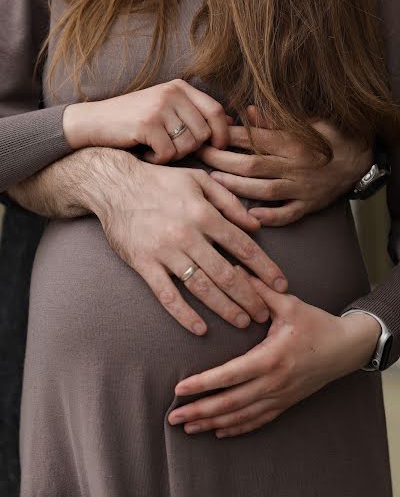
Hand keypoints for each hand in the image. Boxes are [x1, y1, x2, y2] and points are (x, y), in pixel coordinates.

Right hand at [63, 79, 229, 163]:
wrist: (91, 123)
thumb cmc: (131, 122)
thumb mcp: (165, 109)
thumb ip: (193, 114)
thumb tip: (231, 125)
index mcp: (180, 87)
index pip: (216, 110)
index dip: (222, 133)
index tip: (217, 148)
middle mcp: (172, 93)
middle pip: (203, 133)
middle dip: (191, 149)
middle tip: (170, 148)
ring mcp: (159, 107)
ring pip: (188, 145)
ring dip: (174, 155)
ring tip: (156, 148)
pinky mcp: (147, 124)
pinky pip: (169, 154)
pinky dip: (159, 160)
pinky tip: (146, 154)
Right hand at [89, 152, 286, 334]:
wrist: (115, 184)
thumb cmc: (160, 180)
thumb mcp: (199, 180)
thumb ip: (229, 202)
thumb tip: (255, 226)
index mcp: (204, 214)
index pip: (243, 247)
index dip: (265, 269)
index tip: (281, 286)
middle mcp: (188, 235)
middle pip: (226, 273)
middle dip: (250, 296)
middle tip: (264, 314)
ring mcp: (165, 252)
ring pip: (201, 287)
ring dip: (225, 308)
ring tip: (242, 322)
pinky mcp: (144, 264)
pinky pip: (166, 295)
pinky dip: (184, 314)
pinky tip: (200, 328)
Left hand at [168, 272, 379, 436]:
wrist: (347, 348)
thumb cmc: (316, 324)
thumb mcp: (289, 303)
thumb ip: (260, 289)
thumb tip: (234, 268)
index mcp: (271, 358)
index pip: (230, 375)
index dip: (203, 384)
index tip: (179, 389)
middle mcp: (274, 382)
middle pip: (230, 403)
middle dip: (200, 411)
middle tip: (172, 418)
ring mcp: (280, 396)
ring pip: (241, 416)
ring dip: (212, 423)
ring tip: (188, 427)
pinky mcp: (286, 402)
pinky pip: (258, 420)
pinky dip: (237, 428)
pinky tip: (219, 431)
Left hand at [195, 105, 371, 225]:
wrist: (361, 160)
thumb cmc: (329, 137)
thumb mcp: (307, 122)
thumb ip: (277, 119)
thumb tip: (249, 111)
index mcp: (293, 141)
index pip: (254, 138)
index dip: (228, 136)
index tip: (208, 134)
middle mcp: (295, 165)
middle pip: (251, 164)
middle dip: (222, 160)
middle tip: (200, 156)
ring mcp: (302, 187)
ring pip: (264, 190)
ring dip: (237, 188)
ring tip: (214, 182)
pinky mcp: (309, 205)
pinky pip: (288, 214)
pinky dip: (270, 217)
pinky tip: (251, 216)